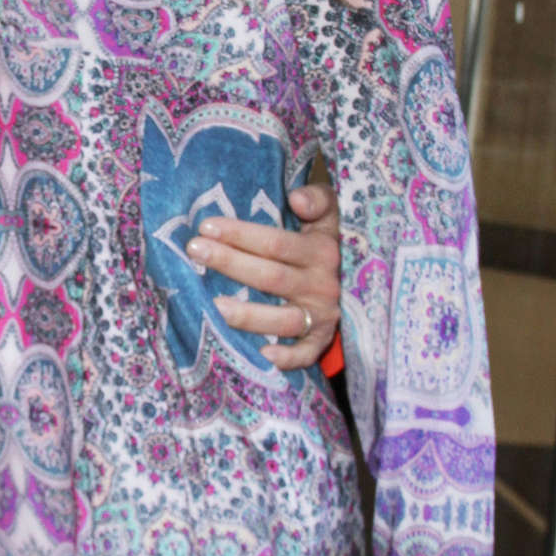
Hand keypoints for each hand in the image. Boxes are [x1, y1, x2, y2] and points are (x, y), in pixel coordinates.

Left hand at [188, 180, 341, 369]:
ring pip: (282, 318)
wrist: (359, 280)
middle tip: (195, 251)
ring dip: (248, 315)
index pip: (276, 243)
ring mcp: (322, 315)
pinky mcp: (322, 339)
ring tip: (213, 307)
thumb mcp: (330, 216)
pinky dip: (287, 358)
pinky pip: (306, 353)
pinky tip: (261, 354)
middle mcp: (321, 284)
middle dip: (231, 263)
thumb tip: (297, 198)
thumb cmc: (326, 241)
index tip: (206, 226)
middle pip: (271, 277)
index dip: (241, 234)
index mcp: (321, 251)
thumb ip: (318, 200)